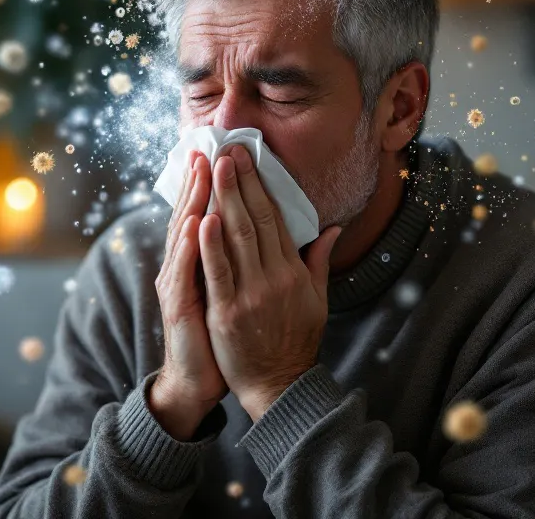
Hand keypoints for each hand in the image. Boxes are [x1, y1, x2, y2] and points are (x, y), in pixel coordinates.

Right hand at [152, 150, 227, 437]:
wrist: (198, 380)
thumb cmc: (221, 335)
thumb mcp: (237, 291)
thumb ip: (250, 260)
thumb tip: (272, 232)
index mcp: (201, 260)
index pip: (208, 213)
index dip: (216, 184)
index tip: (228, 152)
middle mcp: (184, 265)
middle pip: (193, 213)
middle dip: (204, 179)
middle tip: (211, 145)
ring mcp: (177, 283)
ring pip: (185, 232)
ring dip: (194, 199)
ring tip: (203, 168)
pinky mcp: (177, 303)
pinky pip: (184, 269)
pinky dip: (190, 244)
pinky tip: (196, 220)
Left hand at [199, 145, 342, 421]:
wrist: (279, 386)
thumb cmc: (295, 341)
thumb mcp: (316, 300)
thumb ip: (318, 261)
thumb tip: (331, 228)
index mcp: (294, 271)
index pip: (275, 219)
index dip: (262, 186)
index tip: (250, 158)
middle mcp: (275, 277)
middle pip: (256, 219)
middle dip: (242, 181)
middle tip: (229, 149)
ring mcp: (251, 294)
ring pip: (237, 237)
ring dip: (225, 199)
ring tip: (215, 167)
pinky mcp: (228, 313)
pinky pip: (219, 272)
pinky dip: (211, 244)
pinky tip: (204, 216)